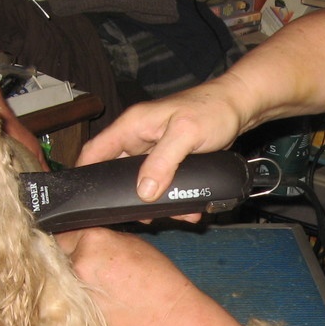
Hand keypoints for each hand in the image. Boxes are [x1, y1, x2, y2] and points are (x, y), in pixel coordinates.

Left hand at [64, 228, 196, 325]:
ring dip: (78, 283)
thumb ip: (103, 242)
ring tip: (102, 289)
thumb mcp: (131, 243)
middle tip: (96, 272)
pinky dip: (85, 301)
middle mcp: (80, 262)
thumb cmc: (156, 275)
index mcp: (92, 240)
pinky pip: (75, 302)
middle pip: (63, 260)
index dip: (70, 244)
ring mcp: (76, 288)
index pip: (63, 236)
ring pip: (67, 282)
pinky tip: (103, 302)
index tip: (76, 249)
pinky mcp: (79, 310)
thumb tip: (88, 244)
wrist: (165, 309)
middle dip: (75, 264)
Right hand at [76, 81, 248, 201]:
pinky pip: (166, 184)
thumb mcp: (185, 135)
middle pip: (119, 174)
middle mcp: (140, 139)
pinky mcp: (172, 161)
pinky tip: (189, 210)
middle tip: (141, 218)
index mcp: (133, 126)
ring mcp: (156, 151)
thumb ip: (163, 162)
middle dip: (128, 198)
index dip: (85, 174)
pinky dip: (175, 198)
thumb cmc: (212, 110)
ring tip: (174, 217)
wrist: (240, 107)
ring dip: (158, 203)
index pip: (95, 151)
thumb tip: (143, 193)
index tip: (84, 200)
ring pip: (145, 183)